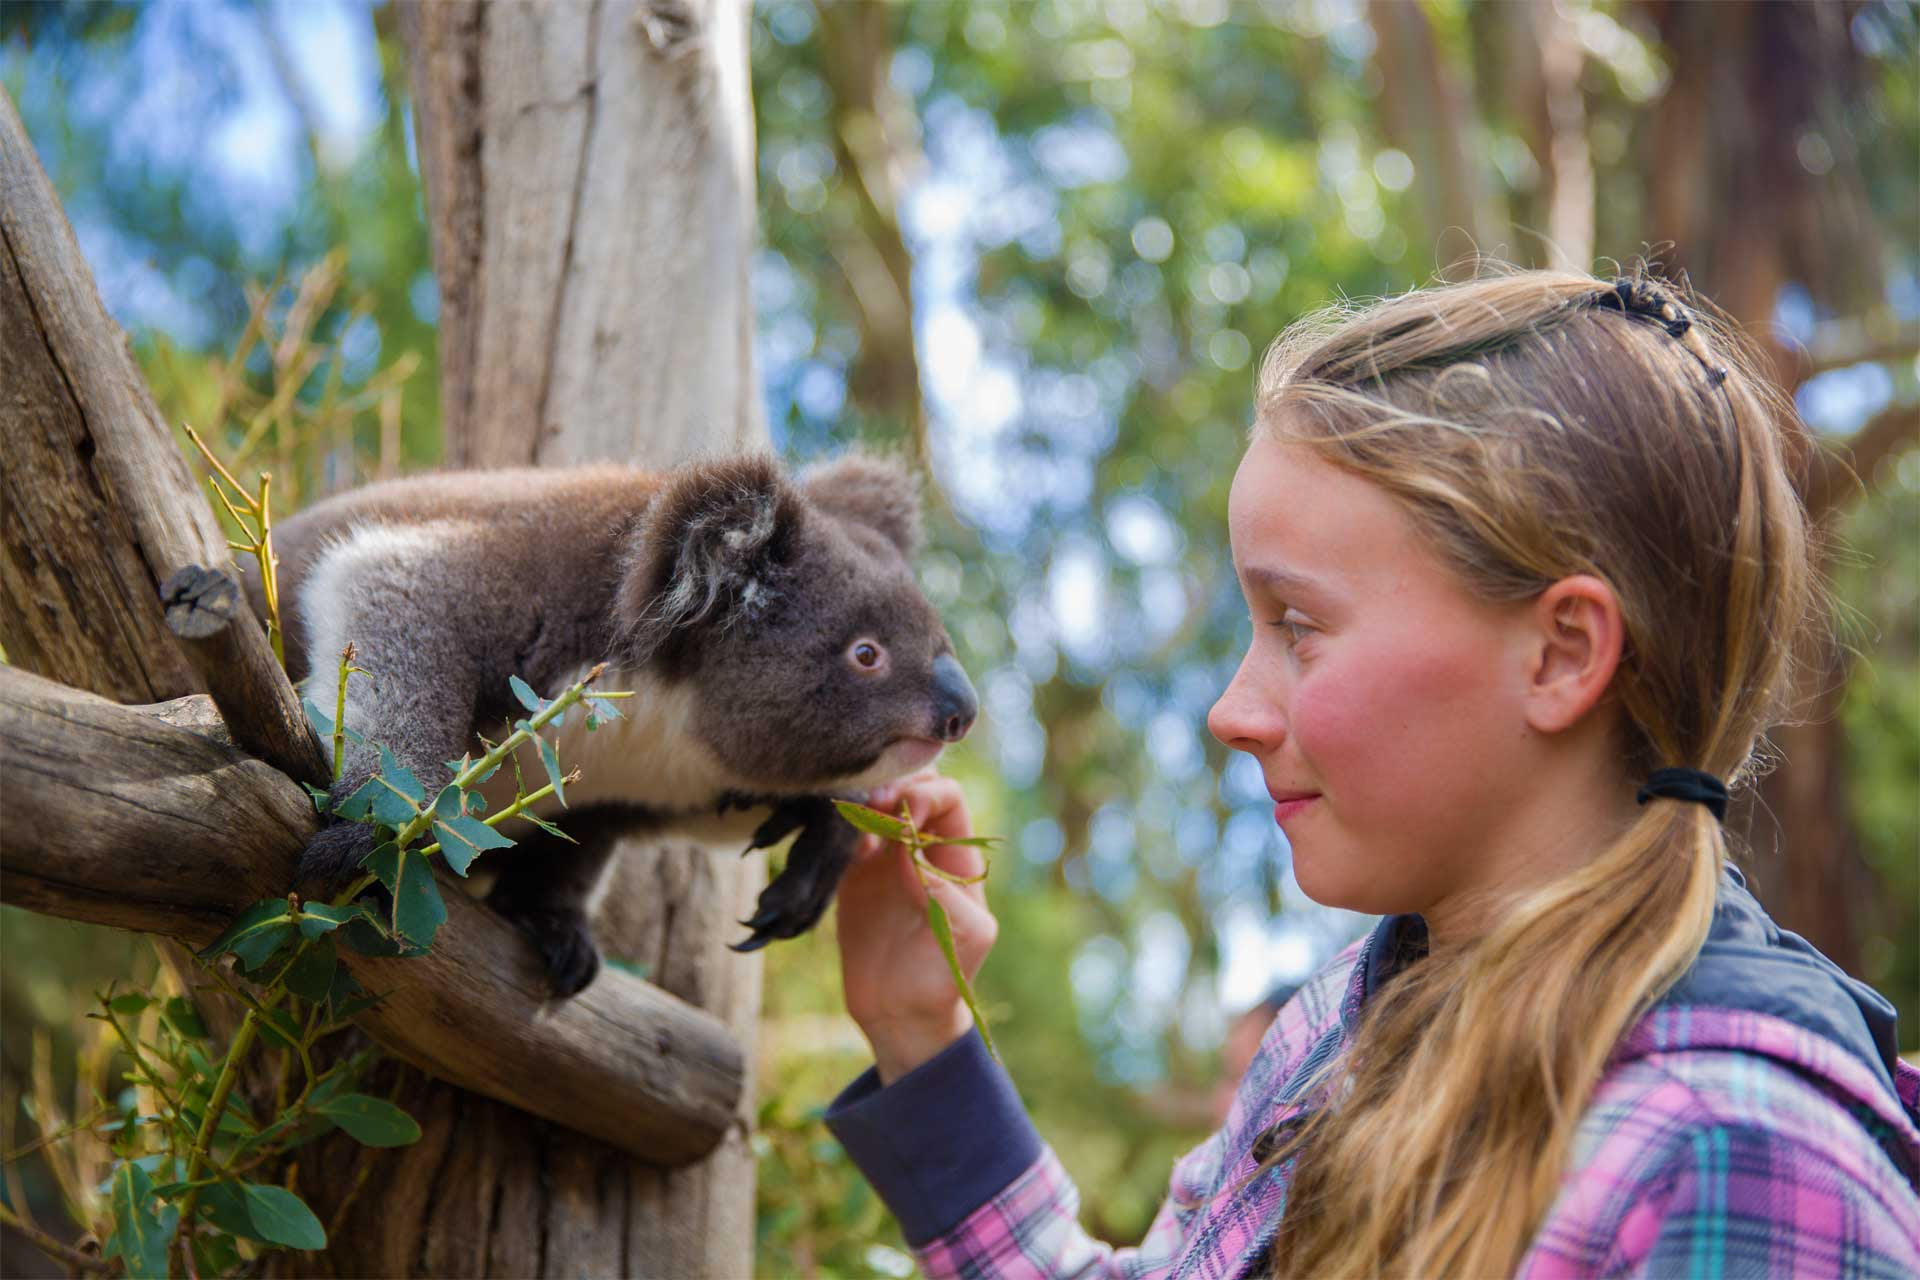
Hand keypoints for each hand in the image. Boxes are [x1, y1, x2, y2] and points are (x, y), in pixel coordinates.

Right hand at [836, 772, 998, 1083]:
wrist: (902, 1014)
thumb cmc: (944, 977)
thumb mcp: (966, 936)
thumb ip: (946, 892)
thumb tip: (911, 852)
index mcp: (958, 858)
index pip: (948, 799)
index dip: (926, 796)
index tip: (903, 816)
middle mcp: (923, 849)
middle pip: (911, 790)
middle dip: (892, 787)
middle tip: (870, 803)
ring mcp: (886, 860)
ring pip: (876, 805)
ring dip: (863, 799)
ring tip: (849, 812)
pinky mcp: (854, 876)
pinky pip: (846, 835)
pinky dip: (839, 825)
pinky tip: (834, 833)